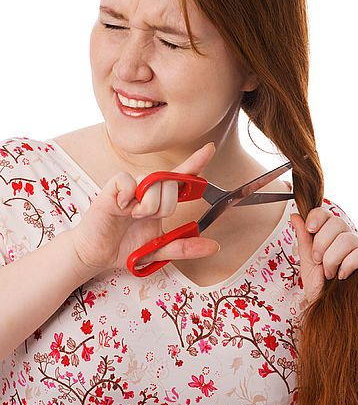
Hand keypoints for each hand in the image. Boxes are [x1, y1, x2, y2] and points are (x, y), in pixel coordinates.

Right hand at [71, 142, 219, 277]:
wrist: (96, 255)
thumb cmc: (124, 246)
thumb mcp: (160, 249)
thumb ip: (185, 247)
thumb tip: (214, 246)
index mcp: (161, 199)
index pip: (182, 176)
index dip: (196, 162)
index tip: (210, 149)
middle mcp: (148, 188)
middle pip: (171, 182)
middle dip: (165, 207)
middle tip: (148, 218)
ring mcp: (131, 187)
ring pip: (153, 183)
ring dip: (147, 207)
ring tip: (133, 216)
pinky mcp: (113, 188)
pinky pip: (128, 181)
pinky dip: (128, 196)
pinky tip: (123, 207)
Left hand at [290, 207, 357, 302]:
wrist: (332, 314)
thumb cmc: (321, 289)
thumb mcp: (308, 263)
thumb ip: (304, 239)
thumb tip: (295, 215)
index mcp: (331, 236)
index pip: (326, 213)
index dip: (316, 217)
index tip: (309, 229)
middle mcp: (348, 238)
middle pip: (337, 222)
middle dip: (321, 242)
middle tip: (317, 260)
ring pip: (347, 238)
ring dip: (332, 257)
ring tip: (329, 273)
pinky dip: (347, 264)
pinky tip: (341, 276)